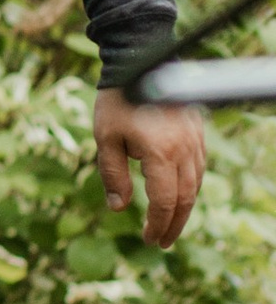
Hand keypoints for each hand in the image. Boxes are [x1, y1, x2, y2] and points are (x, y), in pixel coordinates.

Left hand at [94, 89, 205, 249]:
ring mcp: (194, 140)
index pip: (165, 201)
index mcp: (160, 152)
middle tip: (161, 242)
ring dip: (184, 208)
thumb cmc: (118, 101)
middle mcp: (184, 149)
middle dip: (174, 224)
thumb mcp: (105, 139)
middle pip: (185, 198)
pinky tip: (178, 196)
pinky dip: (189, 187)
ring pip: (195, 184)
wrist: (141, 61)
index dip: (157, 224)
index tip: (148, 239)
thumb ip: (113, 175)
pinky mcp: (197, 132)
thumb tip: (118, 208)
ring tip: (170, 225)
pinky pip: (198, 167)